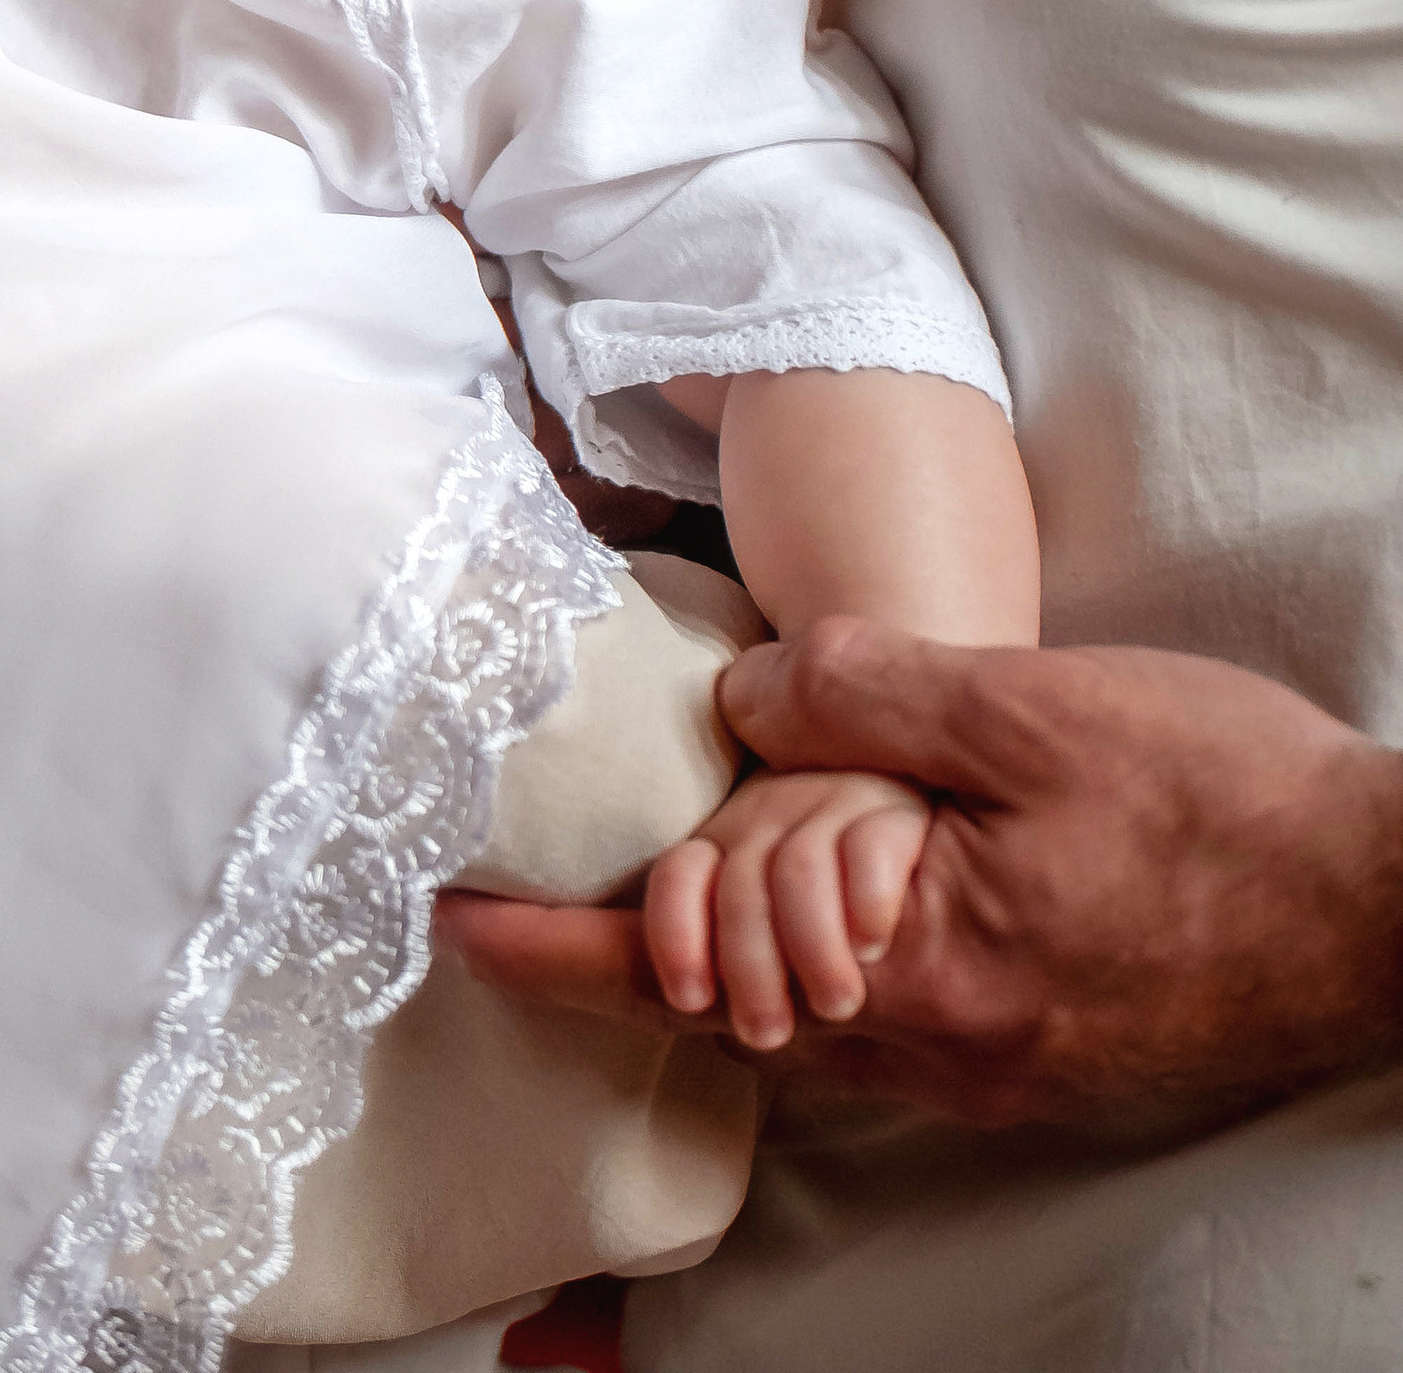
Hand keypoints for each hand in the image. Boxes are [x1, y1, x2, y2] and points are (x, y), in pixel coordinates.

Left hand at [440, 622, 1402, 1131]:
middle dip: (638, 950)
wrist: (1388, 905)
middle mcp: (942, 1048)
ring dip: (727, 954)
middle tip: (541, 888)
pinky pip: (883, 1018)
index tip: (453, 927)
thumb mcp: (1033, 709)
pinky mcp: (1040, 1050)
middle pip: (735, 1012)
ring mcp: (994, 1065)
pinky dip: (812, 963)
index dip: (562, 952)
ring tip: (665, 880)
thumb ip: (872, 697)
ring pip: (807, 1020)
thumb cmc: (1226, 800)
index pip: (691, 972)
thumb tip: (744, 702)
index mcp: (919, 968)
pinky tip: (813, 895)